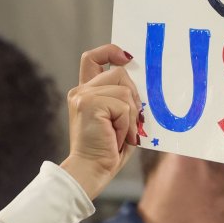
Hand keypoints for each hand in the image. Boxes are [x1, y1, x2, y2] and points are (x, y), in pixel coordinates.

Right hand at [60, 45, 140, 199]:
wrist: (91, 170)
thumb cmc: (108, 151)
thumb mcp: (118, 120)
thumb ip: (123, 100)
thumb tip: (142, 87)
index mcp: (86, 93)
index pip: (93, 58)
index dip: (111, 51)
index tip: (128, 58)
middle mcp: (81, 91)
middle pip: (119, 73)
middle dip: (133, 97)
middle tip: (131, 123)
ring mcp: (83, 96)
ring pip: (125, 91)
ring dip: (130, 117)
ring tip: (122, 135)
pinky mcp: (89, 104)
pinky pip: (123, 106)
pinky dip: (127, 125)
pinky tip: (118, 138)